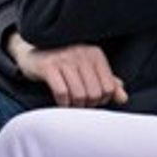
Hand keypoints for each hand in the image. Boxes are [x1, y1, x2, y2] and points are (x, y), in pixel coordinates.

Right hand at [8, 33, 128, 107]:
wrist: (32, 51)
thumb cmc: (64, 62)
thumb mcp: (88, 69)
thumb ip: (107, 82)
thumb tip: (123, 98)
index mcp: (95, 54)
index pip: (109, 88)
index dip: (102, 100)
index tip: (92, 101)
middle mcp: (82, 54)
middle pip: (95, 94)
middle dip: (88, 105)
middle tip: (79, 104)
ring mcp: (64, 59)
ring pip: (79, 95)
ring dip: (74, 106)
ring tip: (70, 103)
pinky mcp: (48, 66)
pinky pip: (62, 92)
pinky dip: (62, 103)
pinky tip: (60, 102)